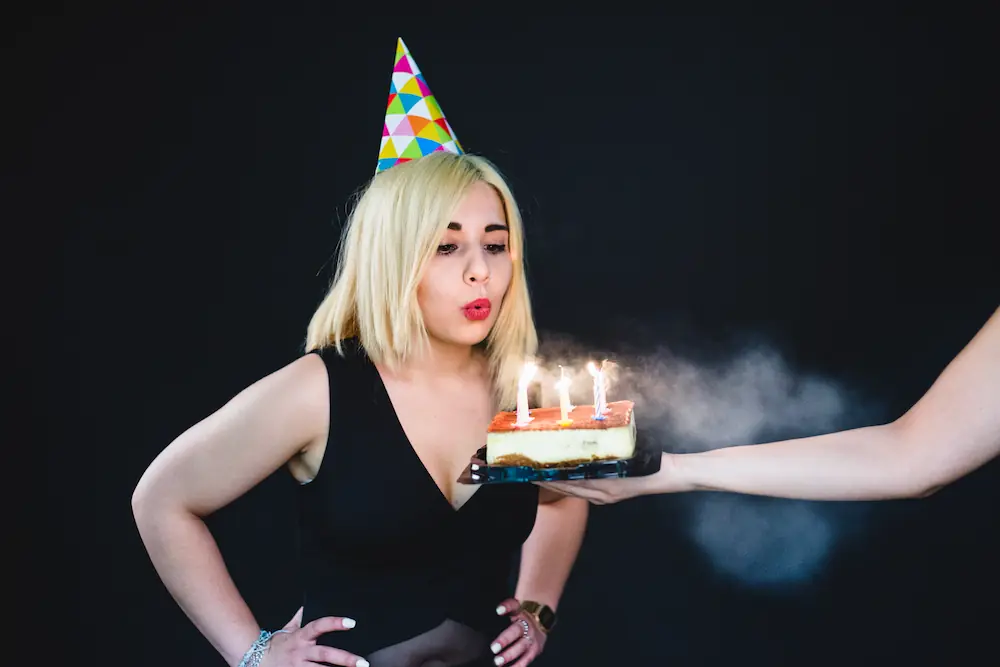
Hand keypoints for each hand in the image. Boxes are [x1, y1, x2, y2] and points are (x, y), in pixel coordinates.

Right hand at [258, 607, 368, 666]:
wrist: (256, 660)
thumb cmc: (276, 645)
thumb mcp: (287, 629)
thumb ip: (300, 618)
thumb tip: (307, 605)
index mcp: (301, 637)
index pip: (319, 626)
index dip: (335, 623)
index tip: (351, 623)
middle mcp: (301, 652)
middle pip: (325, 655)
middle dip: (345, 659)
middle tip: (362, 662)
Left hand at [488, 598, 546, 665]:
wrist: (541, 618)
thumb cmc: (523, 613)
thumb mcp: (515, 606)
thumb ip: (506, 607)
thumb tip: (498, 609)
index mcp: (521, 611)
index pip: (513, 606)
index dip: (506, 608)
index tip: (499, 610)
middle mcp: (528, 624)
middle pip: (517, 630)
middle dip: (505, 639)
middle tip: (494, 647)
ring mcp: (533, 638)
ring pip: (522, 647)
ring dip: (510, 655)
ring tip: (498, 661)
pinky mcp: (536, 649)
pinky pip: (527, 658)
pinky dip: (519, 665)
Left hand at [538, 453, 676, 504]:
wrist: (664, 474)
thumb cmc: (643, 462)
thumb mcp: (618, 458)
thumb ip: (598, 458)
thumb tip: (575, 452)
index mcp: (601, 489)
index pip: (568, 485)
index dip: (549, 480)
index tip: (532, 473)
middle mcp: (600, 496)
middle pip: (568, 491)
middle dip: (548, 483)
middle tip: (531, 473)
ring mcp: (605, 496)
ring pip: (574, 491)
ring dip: (558, 483)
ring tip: (543, 473)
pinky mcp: (609, 493)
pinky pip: (584, 489)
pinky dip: (572, 483)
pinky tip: (567, 475)